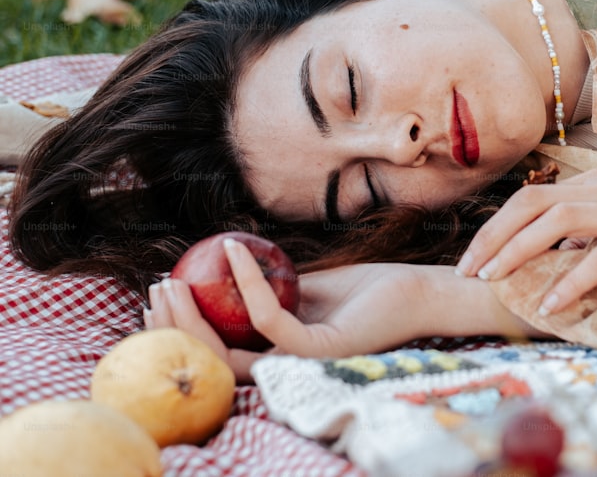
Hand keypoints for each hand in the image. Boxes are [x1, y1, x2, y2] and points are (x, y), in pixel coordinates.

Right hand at [145, 239, 433, 381]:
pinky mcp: (321, 350)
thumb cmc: (366, 289)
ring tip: (175, 279)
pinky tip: (234, 251)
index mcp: (277, 355)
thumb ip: (267, 287)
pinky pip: (270, 321)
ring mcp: (302, 363)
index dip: (178, 330)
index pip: (214, 353)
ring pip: (228, 353)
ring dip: (193, 317)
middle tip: (157, 288)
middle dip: (171, 330)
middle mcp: (285, 367)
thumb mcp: (306, 285)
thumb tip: (222, 267)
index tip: (162, 289)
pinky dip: (247, 284)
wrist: (416, 291)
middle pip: (210, 362)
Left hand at [455, 117, 596, 317]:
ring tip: (492, 282)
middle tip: (465, 271)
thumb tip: (559, 256)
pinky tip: (552, 303)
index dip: (495, 227)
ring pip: (557, 222)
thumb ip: (593, 231)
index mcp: (594, 184)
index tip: (472, 259)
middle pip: (530, 205)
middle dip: (492, 237)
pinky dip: (572, 278)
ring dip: (518, 252)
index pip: (530, 199)